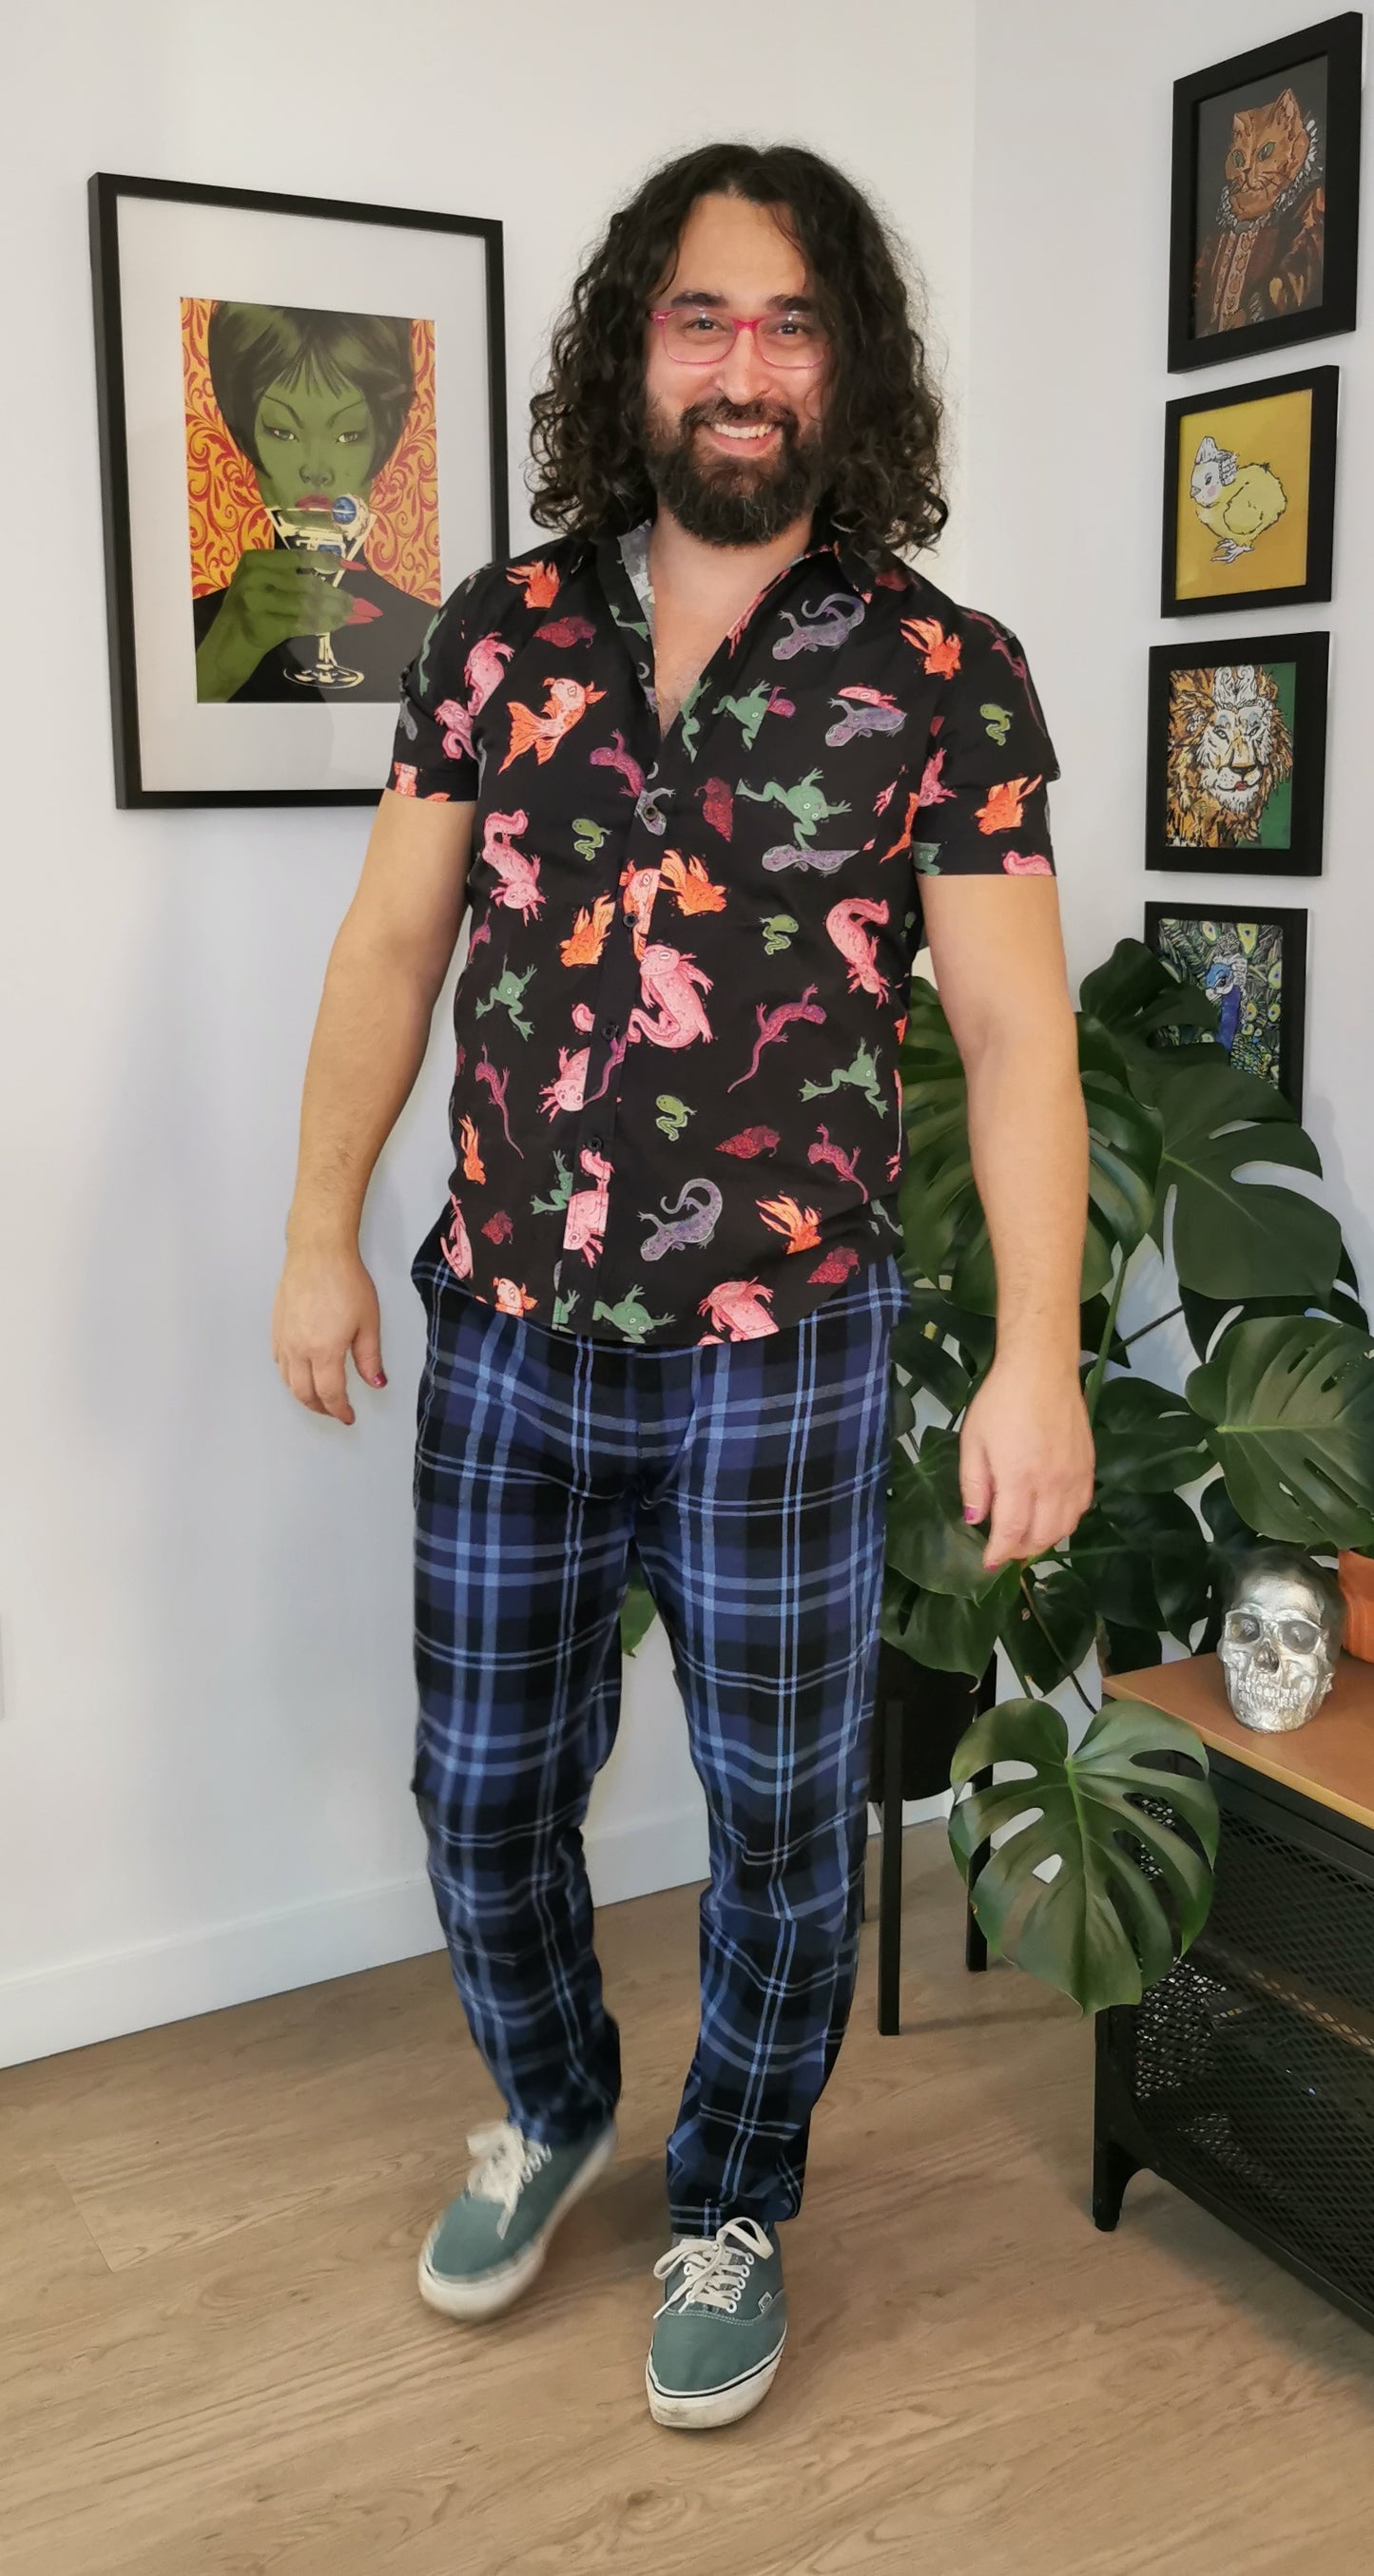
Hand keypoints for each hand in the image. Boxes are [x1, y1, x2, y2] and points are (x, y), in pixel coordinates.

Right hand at [196, 545, 354, 701]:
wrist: (228, 643)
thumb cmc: (250, 611)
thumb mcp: (262, 584)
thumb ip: (289, 577)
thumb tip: (331, 574)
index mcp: (254, 560)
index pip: (297, 557)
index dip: (324, 561)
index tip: (347, 565)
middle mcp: (253, 576)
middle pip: (305, 584)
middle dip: (334, 595)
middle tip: (356, 602)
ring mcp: (255, 600)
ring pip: (306, 604)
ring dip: (332, 611)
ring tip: (351, 614)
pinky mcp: (262, 624)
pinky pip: (300, 623)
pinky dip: (321, 624)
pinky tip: (336, 624)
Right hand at [272, 1242, 385, 1425]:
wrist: (317, 1253)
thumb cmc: (345, 1281)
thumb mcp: (368, 1322)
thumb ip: (369, 1357)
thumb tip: (375, 1382)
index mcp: (324, 1351)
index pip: (330, 1394)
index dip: (340, 1410)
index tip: (348, 1416)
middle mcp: (298, 1350)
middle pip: (304, 1393)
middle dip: (321, 1408)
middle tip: (335, 1411)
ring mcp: (283, 1339)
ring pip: (288, 1381)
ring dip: (303, 1394)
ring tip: (320, 1397)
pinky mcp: (275, 1328)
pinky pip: (279, 1362)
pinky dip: (290, 1376)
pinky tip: (301, 1373)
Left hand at [958, 1354, 1094, 1571]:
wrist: (1042, 1368)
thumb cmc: (1000, 1400)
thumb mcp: (973, 1440)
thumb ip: (974, 1484)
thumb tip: (975, 1520)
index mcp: (1019, 1477)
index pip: (1012, 1532)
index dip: (999, 1553)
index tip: (988, 1564)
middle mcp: (1051, 1483)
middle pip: (1041, 1537)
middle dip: (1019, 1551)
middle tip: (1003, 1551)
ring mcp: (1074, 1477)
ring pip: (1064, 1527)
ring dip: (1043, 1540)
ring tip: (1024, 1539)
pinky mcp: (1089, 1467)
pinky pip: (1081, 1509)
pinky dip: (1065, 1523)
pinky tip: (1050, 1518)